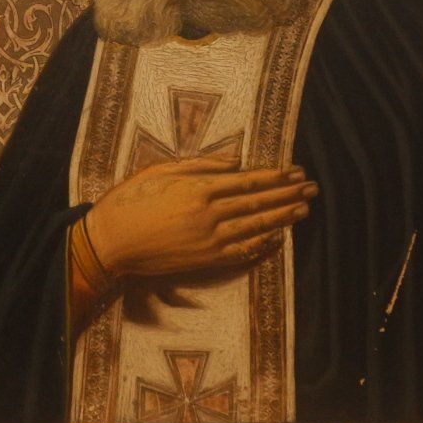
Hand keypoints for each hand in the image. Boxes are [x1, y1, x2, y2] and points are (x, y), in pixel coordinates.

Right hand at [85, 156, 316, 277]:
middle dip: (288, 195)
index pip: (248, 181)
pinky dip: (262, 244)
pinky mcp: (204, 260)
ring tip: (304, 209)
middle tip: (312, 188)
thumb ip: (199, 165)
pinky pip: (241, 252)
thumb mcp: (161, 171)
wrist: (110, 242)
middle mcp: (209, 214)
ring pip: (255, 226)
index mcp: (199, 188)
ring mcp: (209, 240)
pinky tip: (277, 238)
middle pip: (258, 202)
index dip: (275, 177)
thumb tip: (234, 162)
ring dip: (283, 218)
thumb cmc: (130, 201)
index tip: (296, 172)